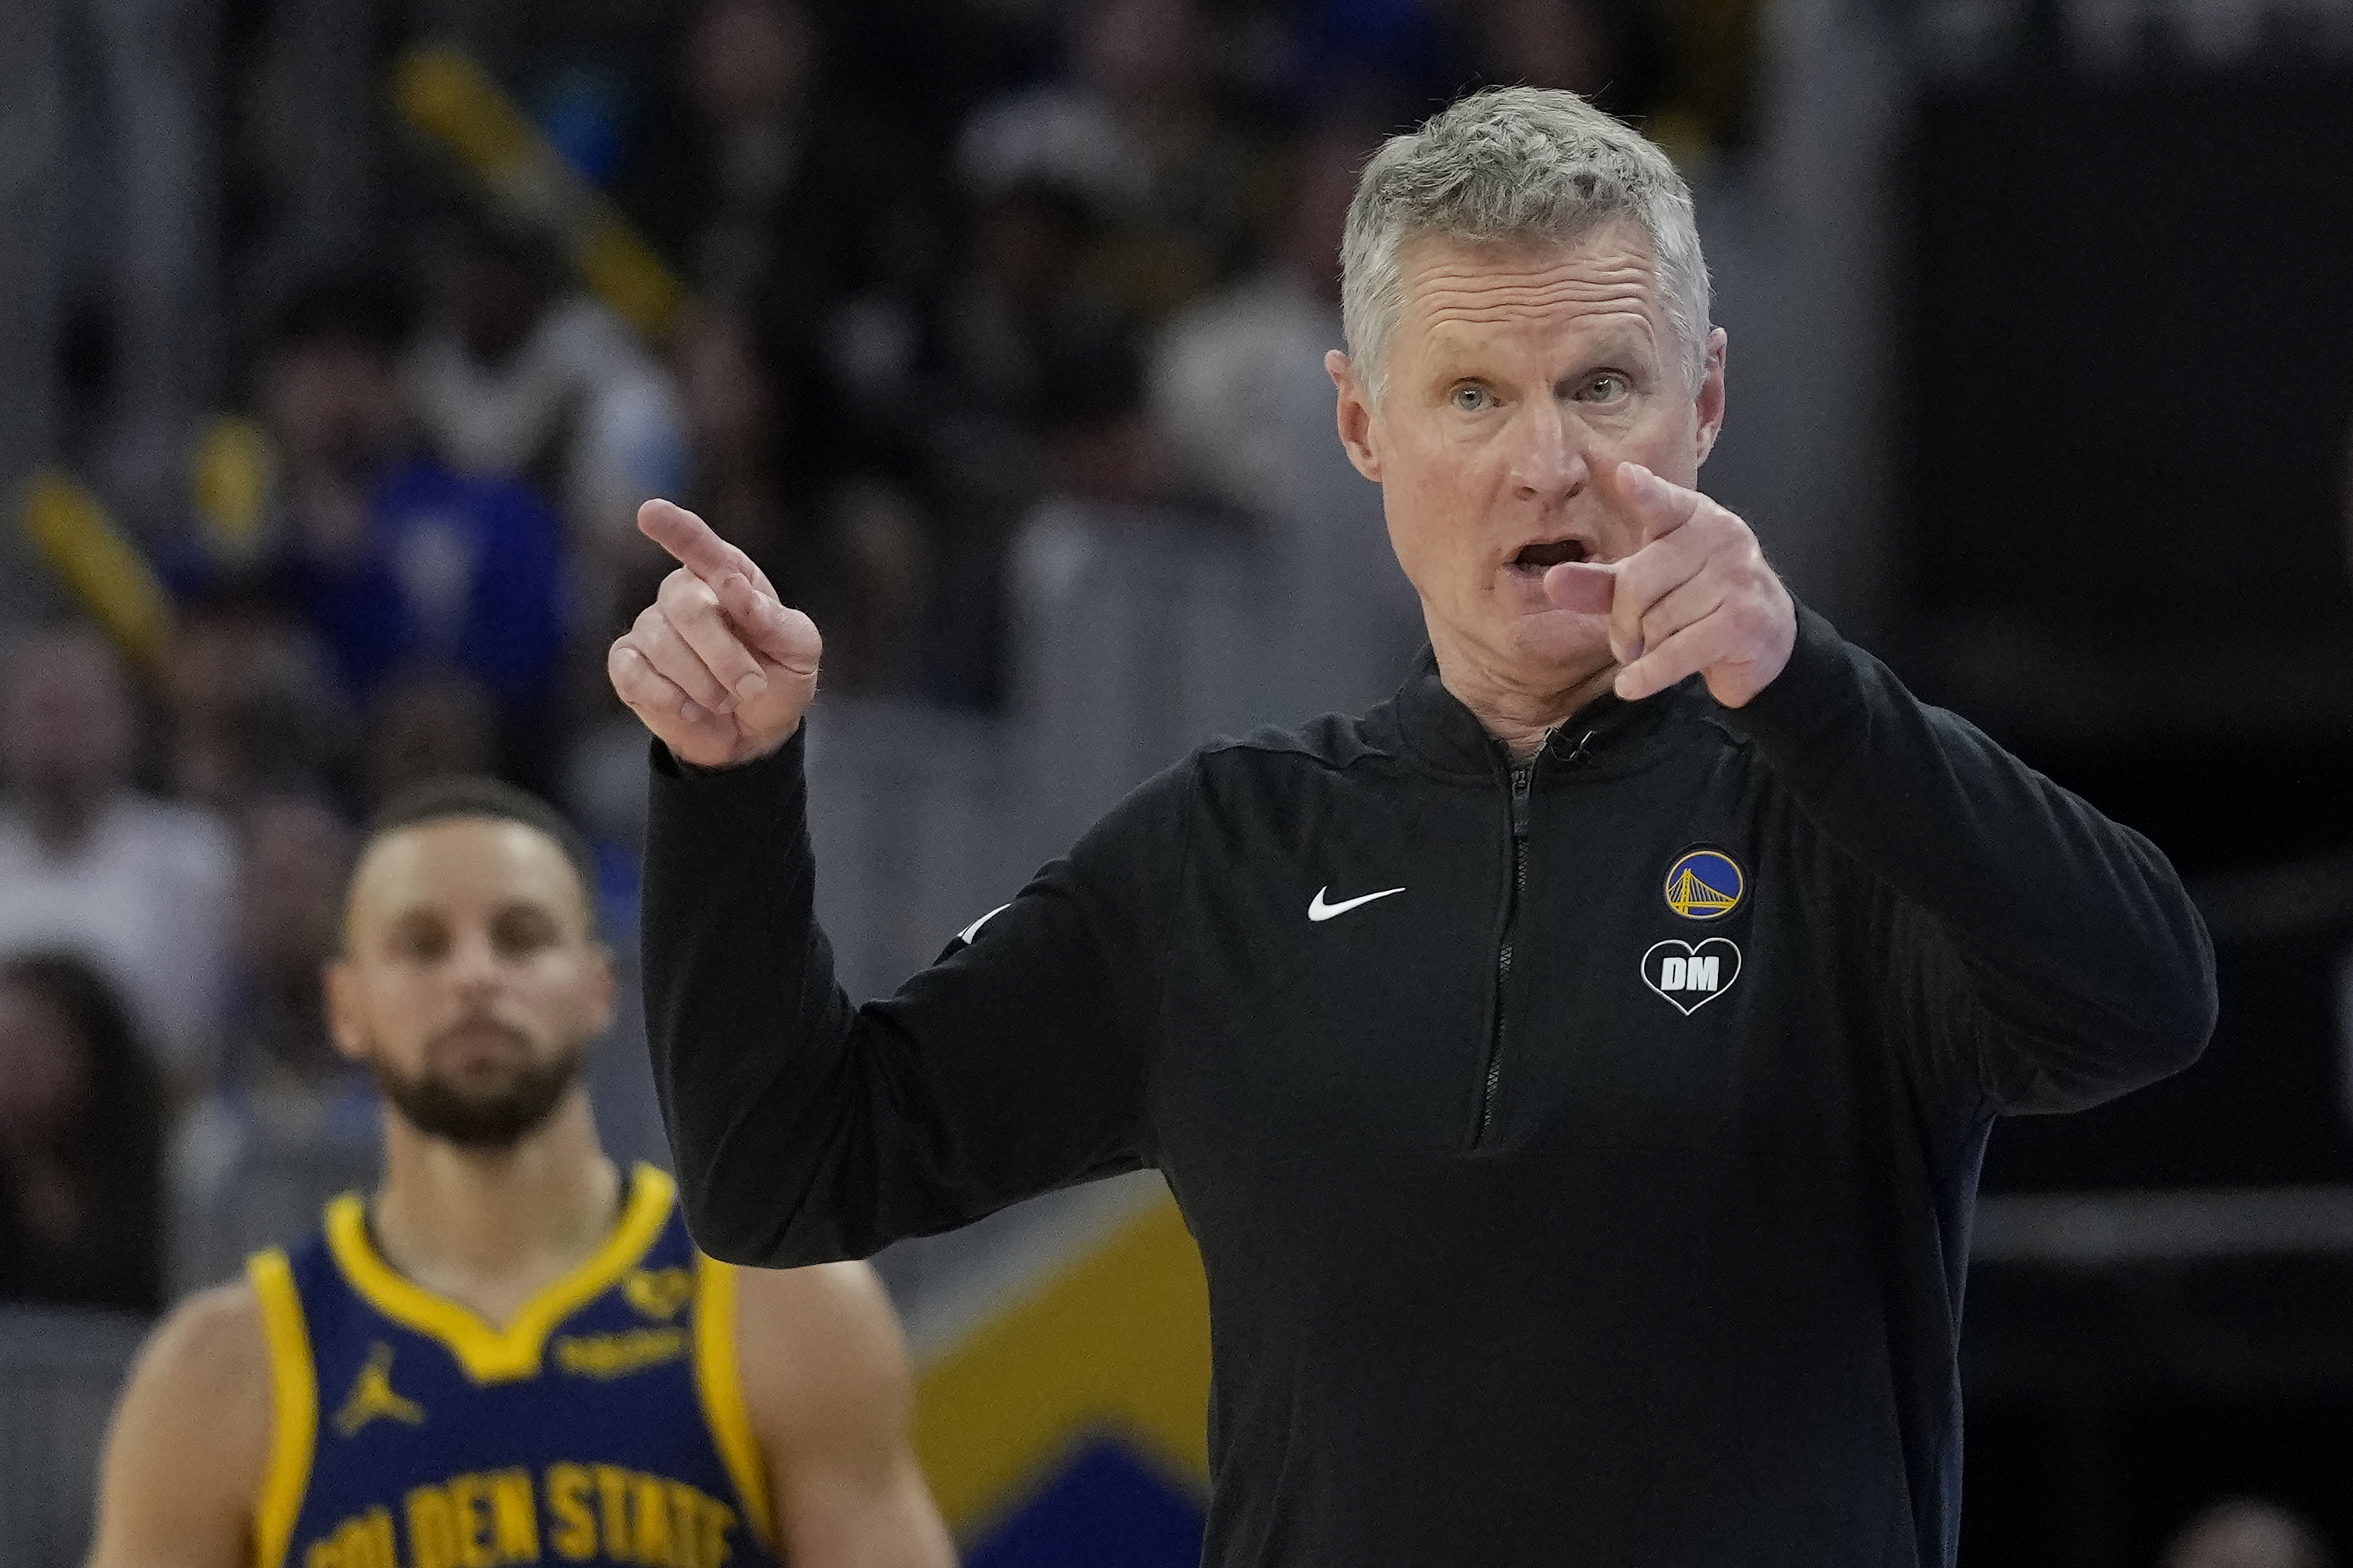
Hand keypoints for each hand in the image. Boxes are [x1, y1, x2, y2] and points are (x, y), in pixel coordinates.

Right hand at [608, 500, 822, 767]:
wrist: (754, 733)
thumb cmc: (777, 678)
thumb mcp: (799, 651)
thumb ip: (773, 619)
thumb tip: (733, 587)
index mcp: (727, 577)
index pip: (702, 548)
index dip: (677, 530)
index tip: (651, 512)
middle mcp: (683, 594)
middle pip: (686, 605)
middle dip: (724, 655)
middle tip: (751, 687)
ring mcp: (650, 628)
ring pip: (663, 645)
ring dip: (705, 685)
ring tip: (726, 700)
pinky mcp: (627, 665)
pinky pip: (633, 674)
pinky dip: (670, 699)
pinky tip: (693, 710)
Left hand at [1540, 461, 1794, 706]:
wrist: (1764, 640)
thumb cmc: (1696, 602)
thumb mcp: (1645, 587)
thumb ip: (1600, 583)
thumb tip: (1551, 581)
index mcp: (1694, 517)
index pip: (1663, 503)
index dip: (1645, 492)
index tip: (1625, 475)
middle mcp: (1721, 537)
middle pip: (1637, 584)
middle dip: (1623, 623)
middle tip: (1629, 642)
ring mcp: (1738, 576)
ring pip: (1657, 622)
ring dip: (1646, 650)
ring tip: (1660, 650)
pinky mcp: (1744, 620)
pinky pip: (1676, 653)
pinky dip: (1648, 675)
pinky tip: (1631, 686)